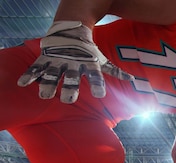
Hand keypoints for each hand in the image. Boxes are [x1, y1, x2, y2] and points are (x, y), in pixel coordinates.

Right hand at [17, 21, 133, 103]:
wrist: (72, 30)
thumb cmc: (90, 50)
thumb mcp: (102, 60)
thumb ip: (116, 72)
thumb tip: (133, 80)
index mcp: (90, 65)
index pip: (96, 76)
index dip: (98, 85)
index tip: (99, 95)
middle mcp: (74, 64)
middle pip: (73, 78)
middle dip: (71, 88)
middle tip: (69, 99)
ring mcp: (59, 61)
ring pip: (53, 74)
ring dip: (49, 84)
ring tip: (45, 95)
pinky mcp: (45, 58)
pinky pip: (36, 67)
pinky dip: (30, 74)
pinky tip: (23, 83)